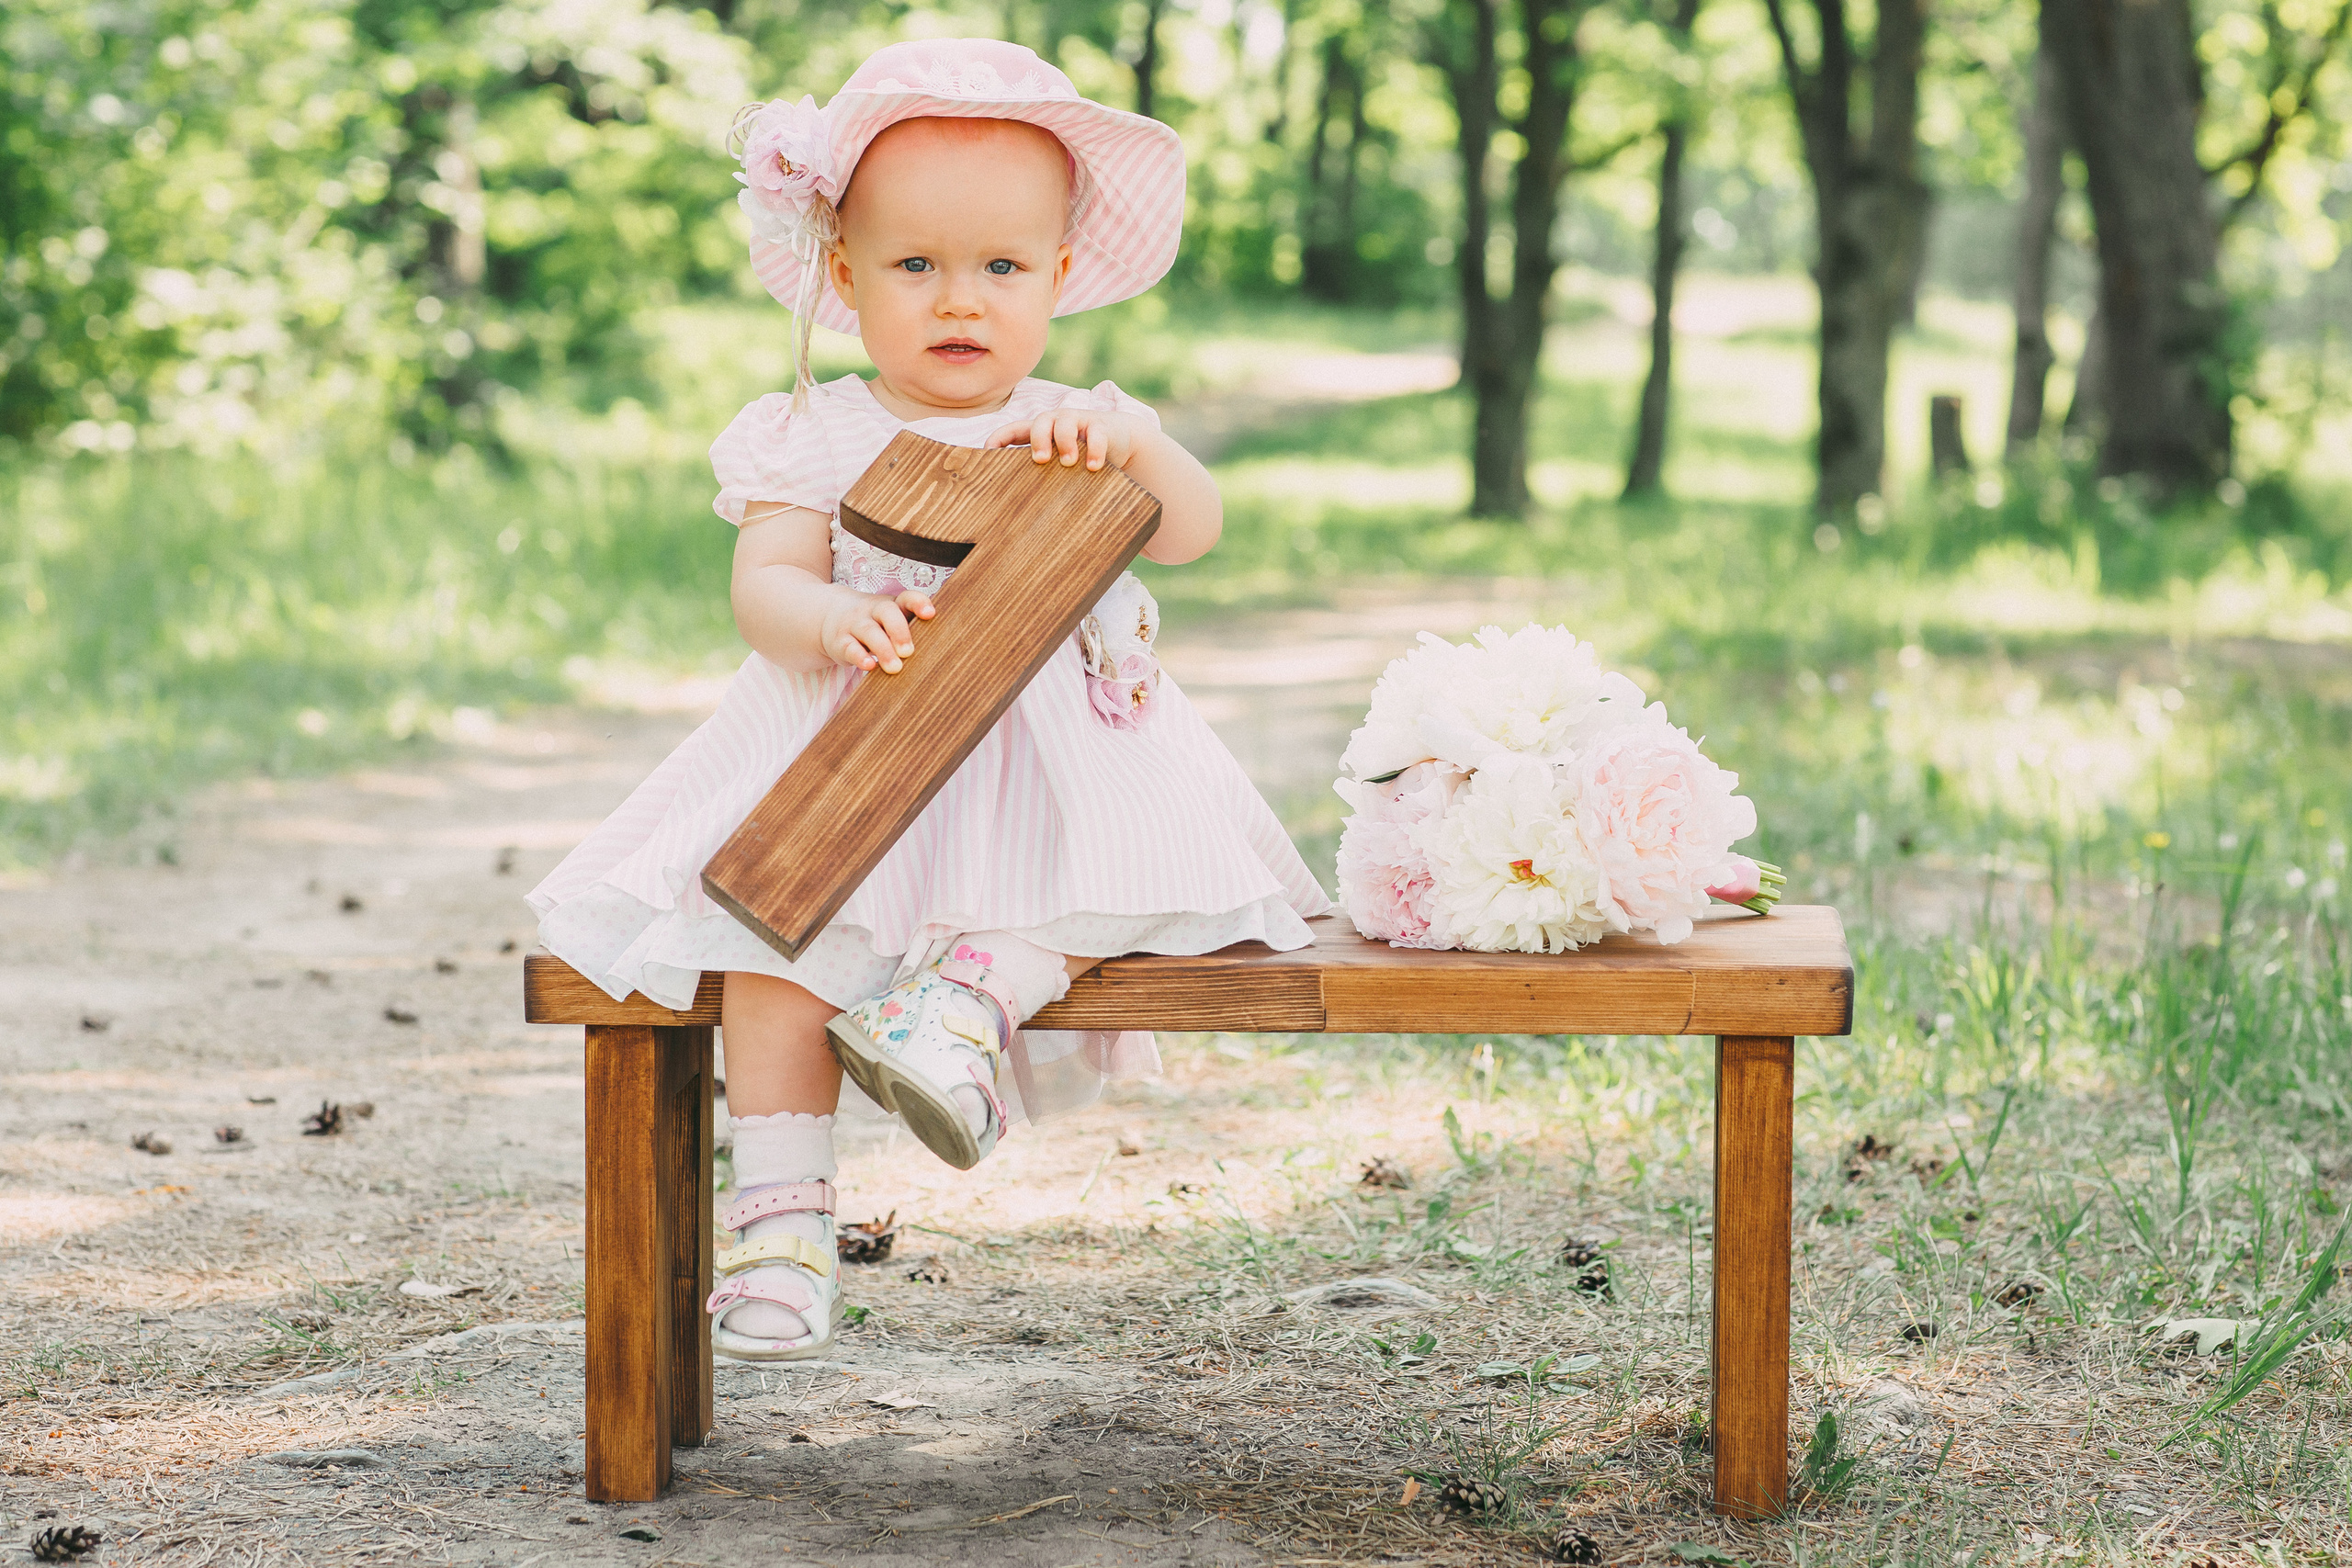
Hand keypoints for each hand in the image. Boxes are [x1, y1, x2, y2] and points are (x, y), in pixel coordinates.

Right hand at [819, 587, 934, 673]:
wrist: (827, 615)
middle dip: (900, 631)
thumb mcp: (890, 620)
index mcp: (891, 605)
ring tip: (894, 667)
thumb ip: (911, 629)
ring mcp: (855, 625)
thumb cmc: (873, 622)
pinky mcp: (840, 642)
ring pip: (869, 632)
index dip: (919, 603)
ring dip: (883, 649)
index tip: (930, 614)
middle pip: (887, 612)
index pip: (906, 598)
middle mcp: (873, 611)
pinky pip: (850, 648)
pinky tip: (869, 666)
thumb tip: (942, 652)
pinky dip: (859, 657)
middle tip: (909, 652)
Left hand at [986, 407, 1150, 471]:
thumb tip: (1017, 515)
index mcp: (1040, 431)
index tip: (988, 452)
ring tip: (1069, 463)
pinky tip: (1094, 467)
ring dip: (1065, 442)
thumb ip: (1042, 476)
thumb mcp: (1058, 464)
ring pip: (1065, 423)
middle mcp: (1056, 422)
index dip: (1000, 438)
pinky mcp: (1101, 426)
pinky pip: (1096, 434)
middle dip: (1038, 439)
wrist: (1119, 439)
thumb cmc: (1081, 456)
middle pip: (1040, 422)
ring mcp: (1078, 421)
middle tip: (1040, 460)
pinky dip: (1095, 450)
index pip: (1014, 430)